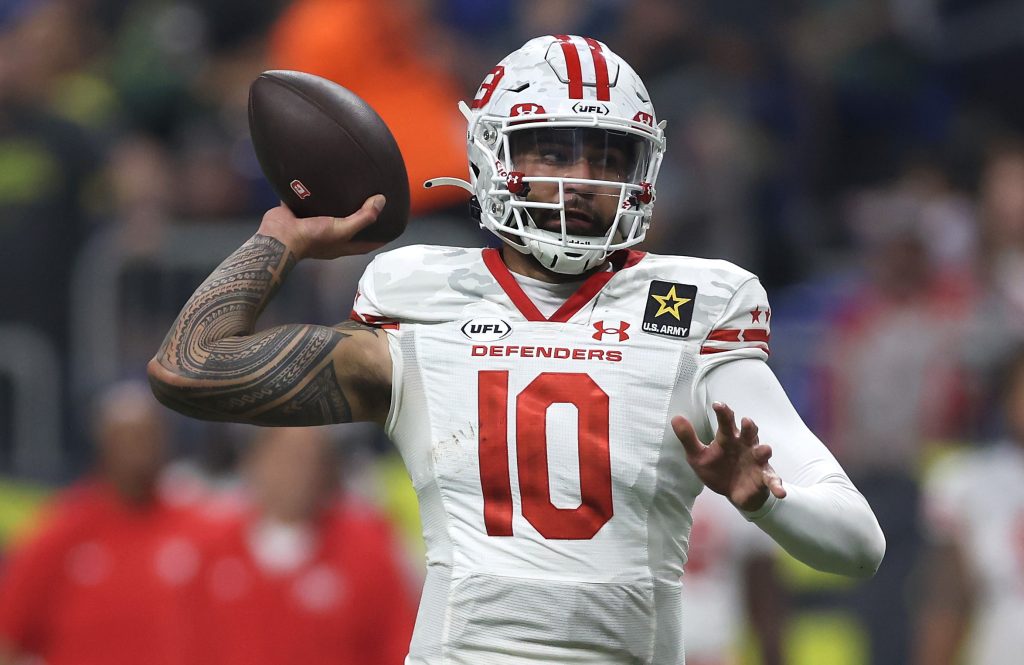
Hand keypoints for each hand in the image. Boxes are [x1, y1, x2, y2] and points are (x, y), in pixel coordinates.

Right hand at [257, 194, 386, 259]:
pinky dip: (311, 192)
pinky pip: (306, 200)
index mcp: (340, 244)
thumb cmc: (312, 238)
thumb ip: (363, 217)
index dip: (378, 239)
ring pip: (326, 212)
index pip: (365, 244)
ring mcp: (311, 224)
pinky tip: (318, 178)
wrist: (279, 236)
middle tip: (370, 201)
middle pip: (347, 226)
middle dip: (357, 217)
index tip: (390, 229)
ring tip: (345, 186)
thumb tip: (381, 201)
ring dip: (334, 203)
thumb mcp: (342, 229)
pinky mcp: (297, 212)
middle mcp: (327, 236)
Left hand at [672, 402, 785, 511]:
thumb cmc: (716, 469)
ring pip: (763, 452)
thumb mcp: (698, 456)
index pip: (726, 421)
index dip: (724, 412)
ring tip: (764, 450)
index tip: (718, 405)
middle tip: (746, 421)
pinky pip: (772, 480)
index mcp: (728, 438)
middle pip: (749, 432)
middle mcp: (745, 445)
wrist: (733, 492)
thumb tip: (675, 417)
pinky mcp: (764, 477)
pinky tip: (780, 492)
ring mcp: (757, 461)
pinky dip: (777, 485)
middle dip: (749, 427)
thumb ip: (688, 438)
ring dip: (764, 450)